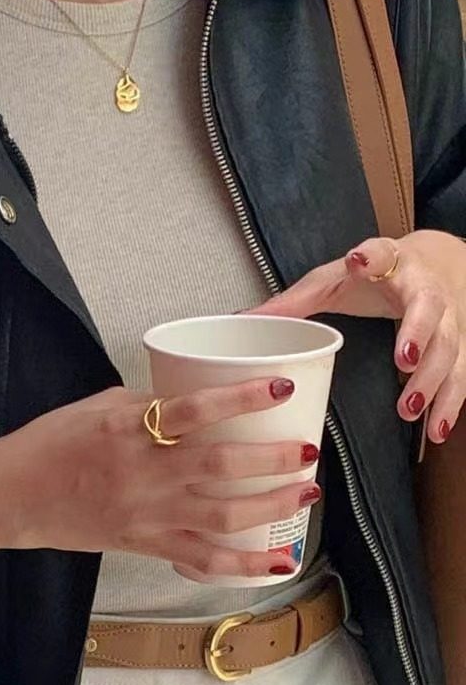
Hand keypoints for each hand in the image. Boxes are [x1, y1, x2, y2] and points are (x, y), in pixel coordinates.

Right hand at [0, 379, 320, 576]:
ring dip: (271, 505)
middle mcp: (144, 473)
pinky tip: (277, 561)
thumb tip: (198, 402)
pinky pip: (202, 559)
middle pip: (222, 467)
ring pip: (222, 514)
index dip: (243, 398)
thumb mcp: (100, 406)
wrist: (12, 495)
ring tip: (305, 493)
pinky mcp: (145, 544)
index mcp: (130, 430)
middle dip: (274, 460)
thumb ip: (150, 405)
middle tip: (309, 450)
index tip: (283, 387)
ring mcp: (148, 513)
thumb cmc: (52, 443)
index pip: (196, 410)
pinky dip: (243, 565)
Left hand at [247, 230, 465, 445]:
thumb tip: (242, 320)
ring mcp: (449, 317)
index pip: (381, 253)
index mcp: (389, 262)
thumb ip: (294, 301)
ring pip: (450, 347)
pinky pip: (460, 376)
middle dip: (418, 335)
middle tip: (403, 361)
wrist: (438, 261)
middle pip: (429, 309)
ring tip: (409, 409)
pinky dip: (450, 404)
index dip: (372, 258)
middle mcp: (425, 287)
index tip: (359, 261)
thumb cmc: (374, 274)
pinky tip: (435, 431)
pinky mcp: (460, 344)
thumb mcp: (334, 280)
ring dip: (433, 381)